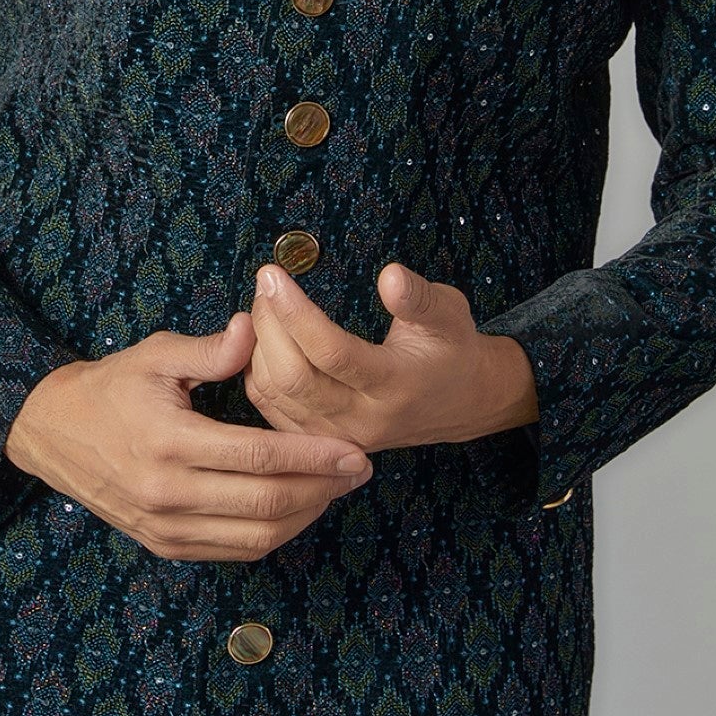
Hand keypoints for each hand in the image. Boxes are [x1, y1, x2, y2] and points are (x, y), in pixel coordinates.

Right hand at [3, 312, 373, 560]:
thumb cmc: (112, 386)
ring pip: (255, 537)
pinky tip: (297, 507)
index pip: (259, 456)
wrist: (53, 433)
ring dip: (305, 516)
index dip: (314, 456)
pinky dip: (272, 535)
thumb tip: (254, 329)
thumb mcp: (155, 354)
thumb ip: (210, 349)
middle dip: (323, 489)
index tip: (355, 450)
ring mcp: (165, 527)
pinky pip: (232, 551)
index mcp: (169, 441)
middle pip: (266, 504)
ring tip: (335, 488)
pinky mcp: (164, 545)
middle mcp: (168, 493)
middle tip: (360, 469)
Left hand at [245, 260, 539, 452]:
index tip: (273, 274)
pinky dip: (256, 372)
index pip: (331, 352)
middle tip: (266, 283)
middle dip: (268, 324)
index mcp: (394, 384)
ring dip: (257, 346)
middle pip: (294, 377)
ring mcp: (339, 435)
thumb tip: (389, 275)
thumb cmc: (450, 348)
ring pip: (276, 394)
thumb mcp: (447, 313)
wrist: (459, 401)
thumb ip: (417, 297)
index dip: (295, 312)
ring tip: (264, 304)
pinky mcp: (321, 440)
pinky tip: (261, 340)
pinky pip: (271, 410)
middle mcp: (363, 418)